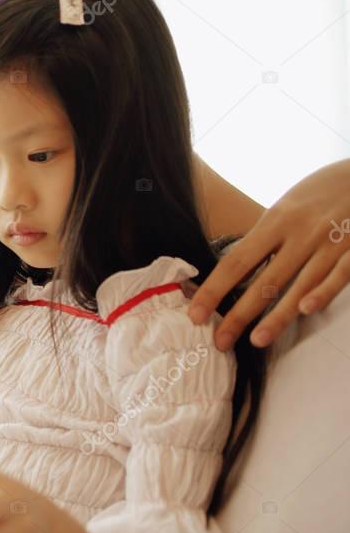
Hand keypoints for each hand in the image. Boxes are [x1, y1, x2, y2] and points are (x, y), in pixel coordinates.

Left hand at [189, 158, 349, 349]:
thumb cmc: (319, 192)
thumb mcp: (285, 207)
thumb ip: (267, 238)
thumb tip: (238, 270)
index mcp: (276, 221)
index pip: (236, 262)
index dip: (214, 290)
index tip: (196, 314)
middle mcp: (300, 233)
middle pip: (264, 280)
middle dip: (239, 314)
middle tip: (220, 341)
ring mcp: (330, 243)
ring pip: (299, 285)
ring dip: (277, 316)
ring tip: (256, 340)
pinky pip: (339, 276)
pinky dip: (323, 292)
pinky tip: (306, 310)